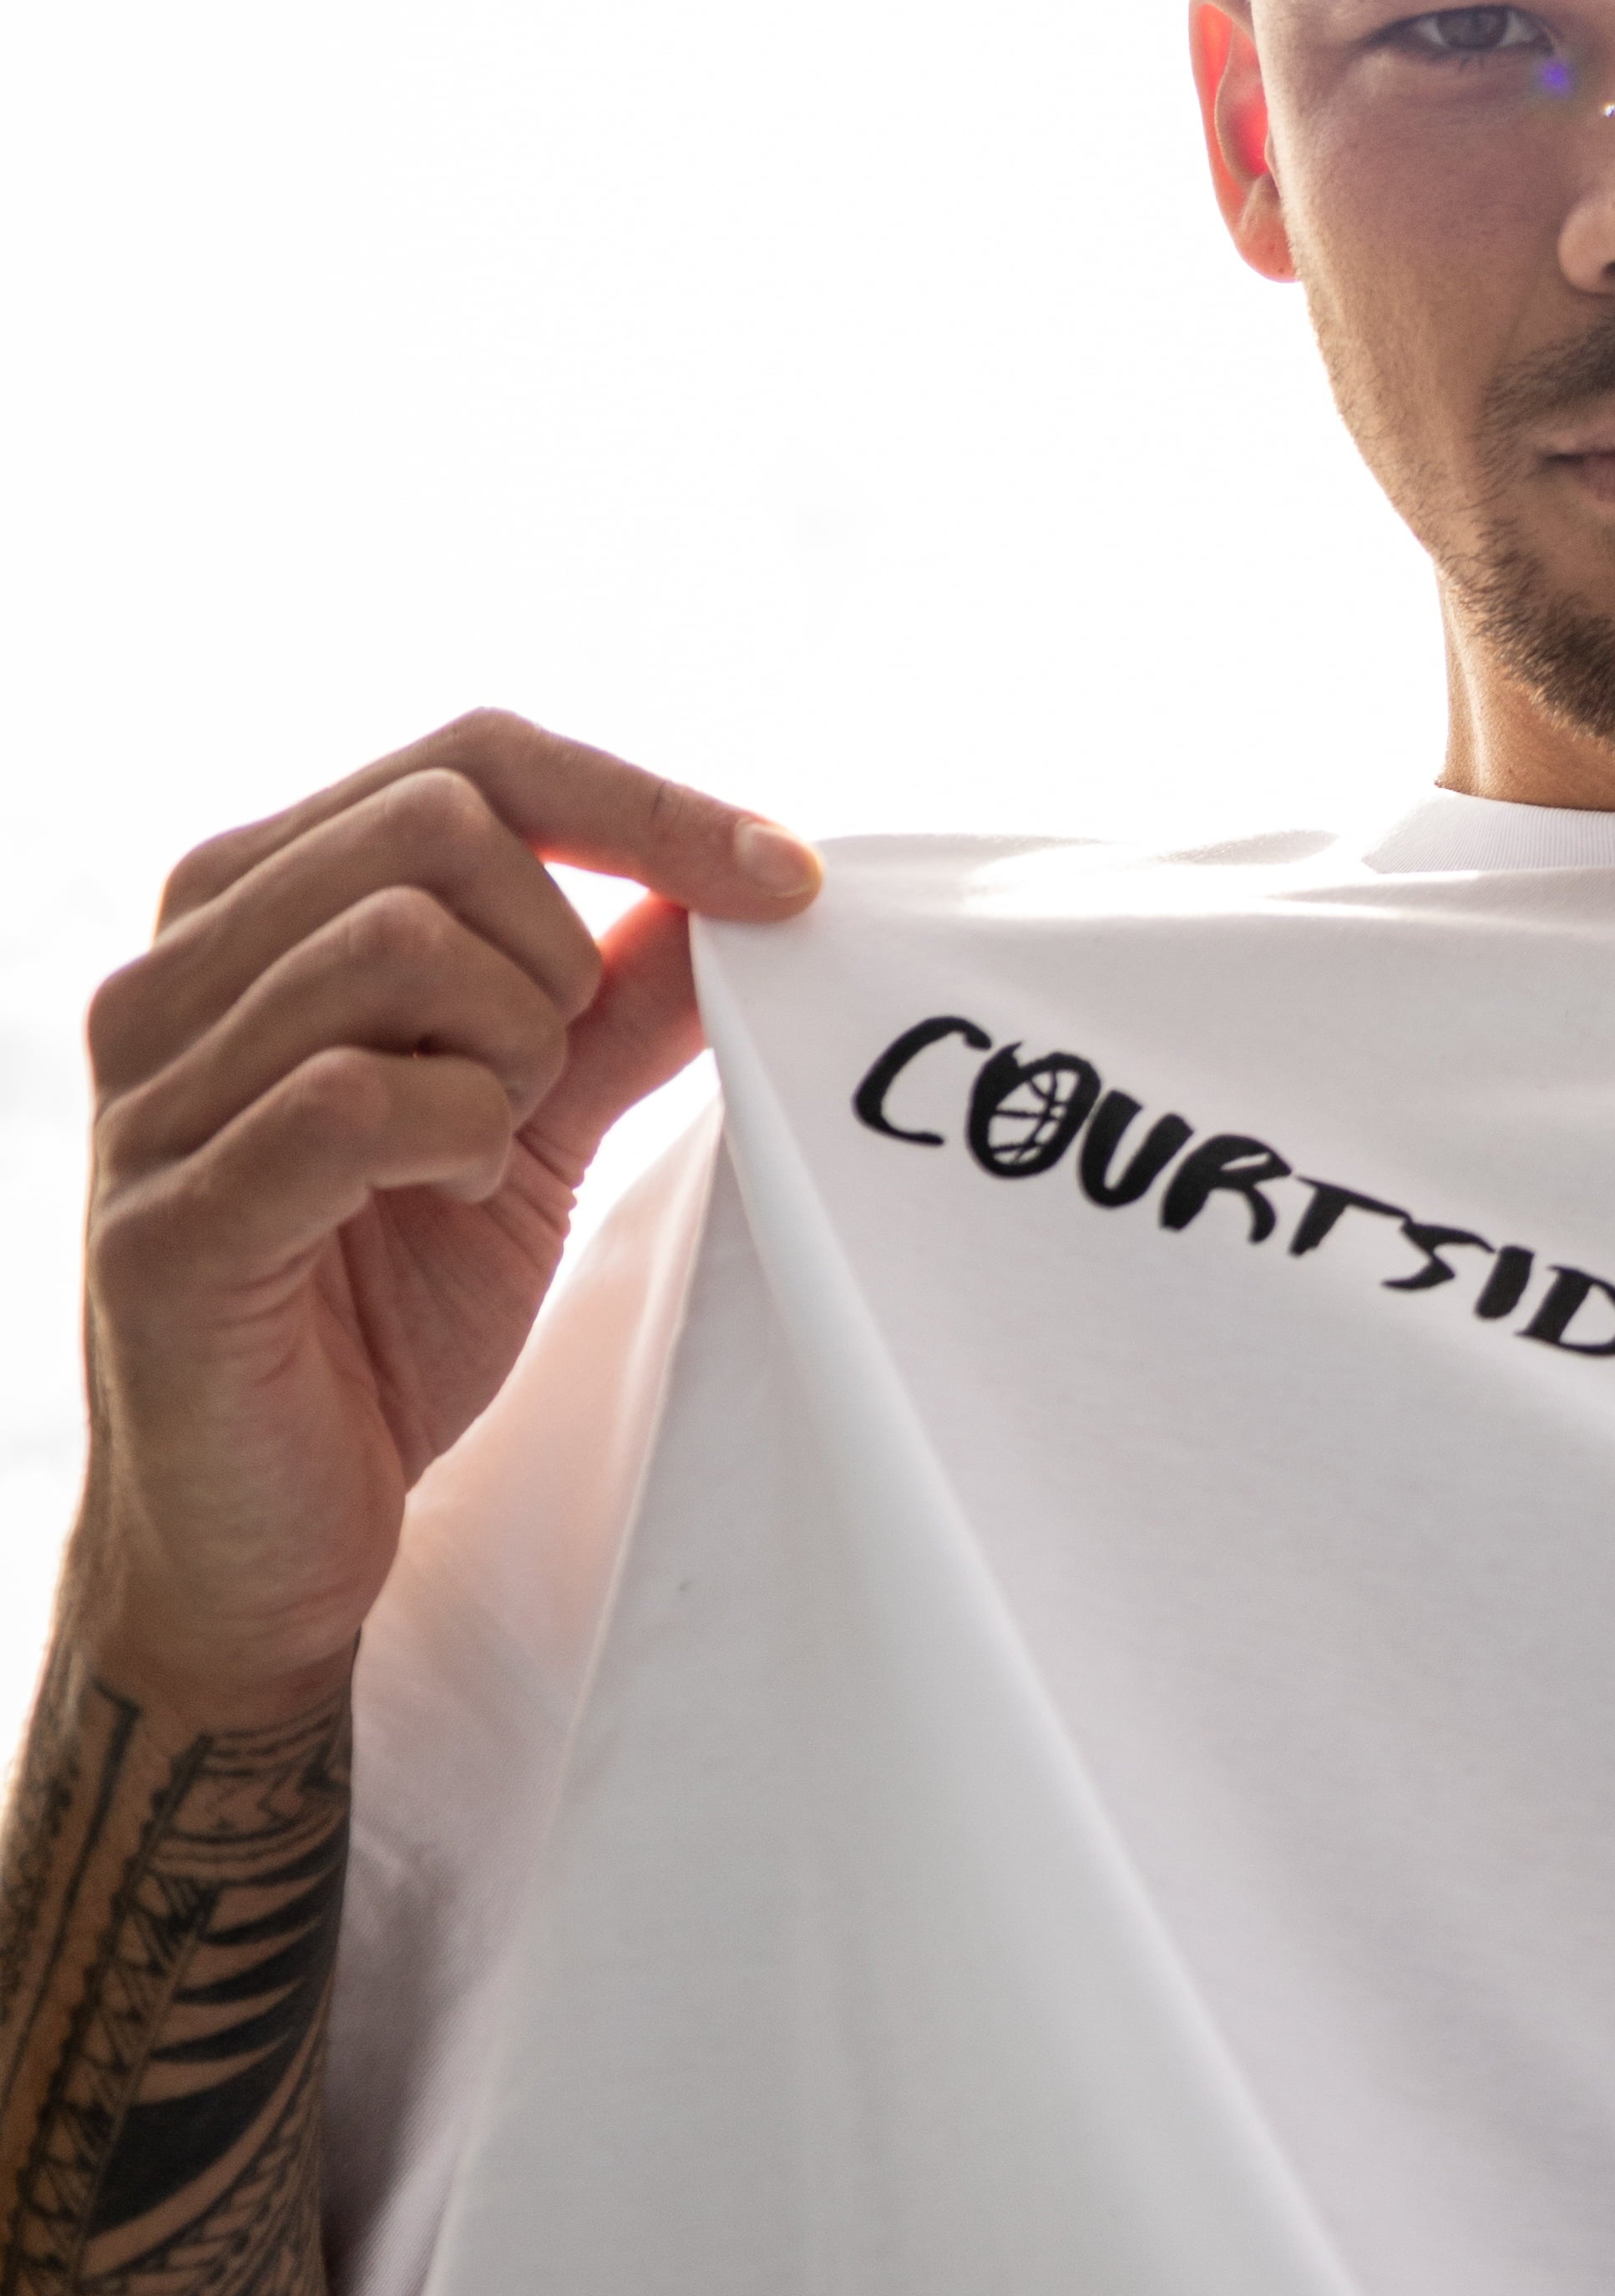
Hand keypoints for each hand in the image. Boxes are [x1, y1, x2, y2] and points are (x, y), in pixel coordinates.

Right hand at [69, 710, 822, 1726]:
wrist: (267, 1539)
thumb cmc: (382, 1310)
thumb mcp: (531, 1118)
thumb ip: (617, 996)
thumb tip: (746, 881)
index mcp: (251, 907)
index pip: (467, 756)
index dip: (643, 799)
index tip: (785, 875)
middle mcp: (172, 972)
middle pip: (436, 822)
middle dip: (557, 946)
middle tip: (548, 1078)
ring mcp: (147, 1093)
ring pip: (392, 941)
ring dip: (506, 1046)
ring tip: (487, 1143)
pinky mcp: (163, 1220)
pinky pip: (351, 1098)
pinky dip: (452, 1136)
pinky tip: (450, 1195)